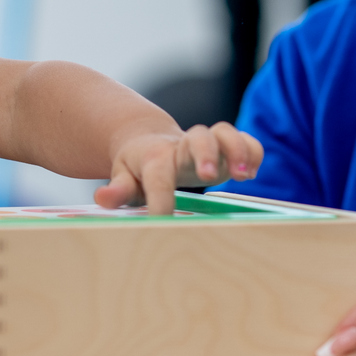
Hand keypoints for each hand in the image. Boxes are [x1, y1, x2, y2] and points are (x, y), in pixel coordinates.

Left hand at [95, 123, 262, 213]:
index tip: (162, 222)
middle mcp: (182, 147)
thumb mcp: (121, 177)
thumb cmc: (136, 167)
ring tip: (244, 175)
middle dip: (205, 154)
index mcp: (155, 157)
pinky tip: (252, 171)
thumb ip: (116, 189)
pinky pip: (245, 140)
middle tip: (208, 176)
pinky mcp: (225, 148)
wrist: (148, 142)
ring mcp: (206, 145)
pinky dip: (253, 151)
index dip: (160, 200)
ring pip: (224, 132)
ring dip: (237, 149)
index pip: (158, 176)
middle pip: (197, 138)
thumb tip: (102, 199)